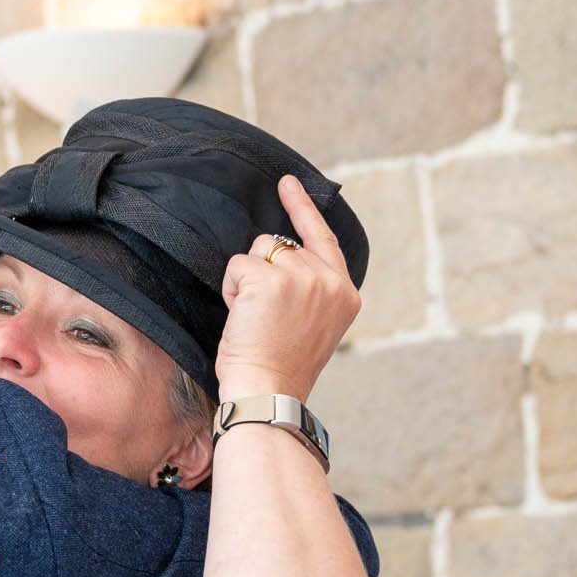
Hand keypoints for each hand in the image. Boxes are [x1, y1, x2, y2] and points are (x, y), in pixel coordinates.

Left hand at [214, 175, 362, 402]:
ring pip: (259, 250)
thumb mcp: (313, 325)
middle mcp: (330, 281)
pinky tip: (242, 317)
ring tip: (254, 318)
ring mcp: (303, 277)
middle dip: (262, 271)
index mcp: (345, 294)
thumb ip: (311, 289)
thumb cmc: (280, 368)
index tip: (288, 183)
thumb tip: (282, 255)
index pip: (324, 239)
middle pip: (282, 245)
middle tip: (262, 316)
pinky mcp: (272, 279)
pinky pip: (238, 265)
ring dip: (246, 280)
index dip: (302, 209)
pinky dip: (231, 288)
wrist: (269, 393)